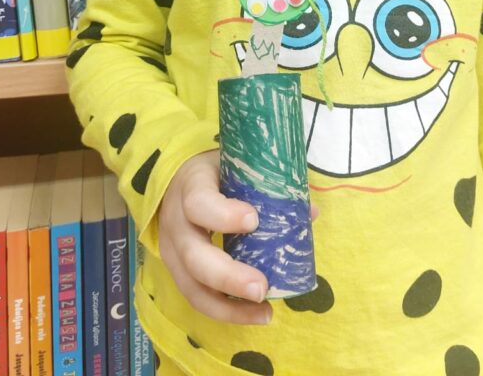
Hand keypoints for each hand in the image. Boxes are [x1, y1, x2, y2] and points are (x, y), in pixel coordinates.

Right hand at [157, 149, 272, 323]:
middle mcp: (176, 221)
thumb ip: (268, 185)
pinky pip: (197, 298)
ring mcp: (172, 250)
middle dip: (228, 276)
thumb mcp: (236, 168)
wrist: (177, 181)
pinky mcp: (177, 272)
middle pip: (194, 256)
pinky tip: (255, 314)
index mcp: (190, 186)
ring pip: (192, 286)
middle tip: (261, 287)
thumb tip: (310, 212)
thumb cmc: (215, 173)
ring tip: (264, 311)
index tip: (254, 220)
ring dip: (228, 306)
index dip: (224, 215)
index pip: (199, 203)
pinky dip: (226, 312)